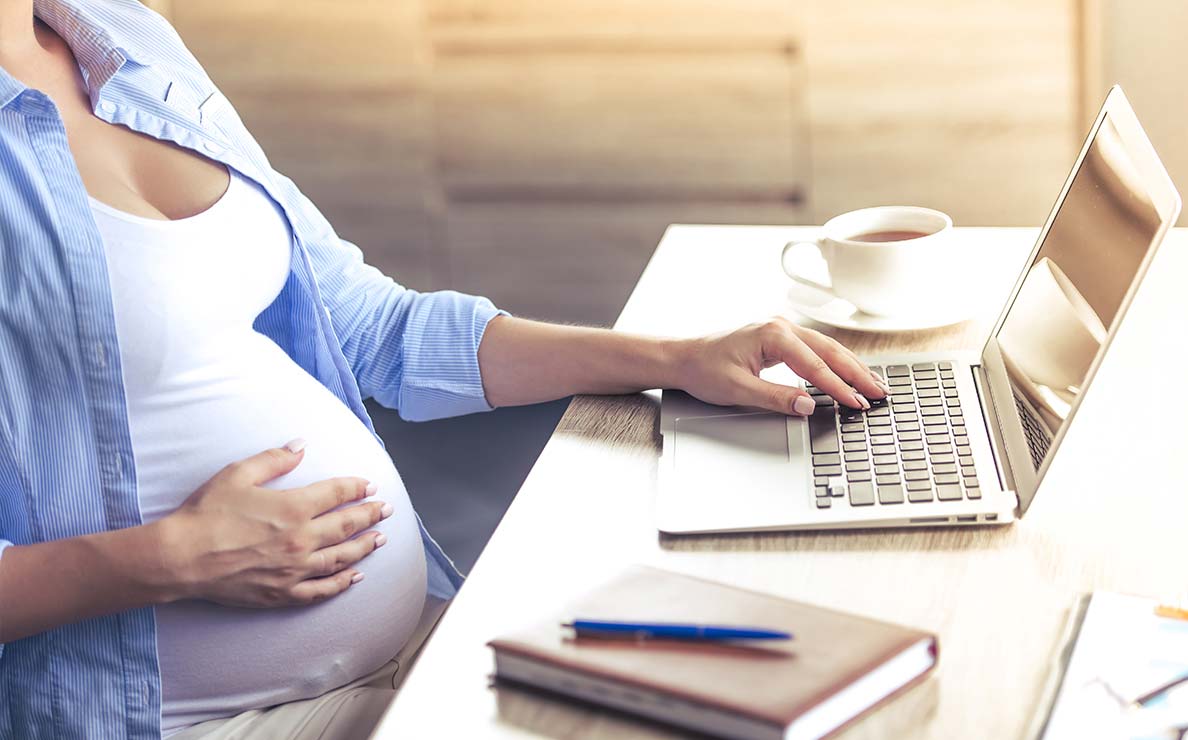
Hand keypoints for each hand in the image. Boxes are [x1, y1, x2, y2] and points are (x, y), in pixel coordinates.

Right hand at [158, 439, 390, 607]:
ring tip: (380, 539)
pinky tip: (355, 577)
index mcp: (293, 507)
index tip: (370, 485)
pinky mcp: (282, 593)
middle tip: (387, 510)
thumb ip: (274, 459)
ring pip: (341, 558)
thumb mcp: (238, 474)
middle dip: (371, 515)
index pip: (337, 493)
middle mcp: (301, 539)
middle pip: (347, 525)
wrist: (181, 557)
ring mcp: (294, 569)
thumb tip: (301, 445)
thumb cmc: (206, 513)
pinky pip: (321, 589)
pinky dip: (342, 583)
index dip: (357, 488)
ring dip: (365, 547)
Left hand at [672, 317, 890, 413]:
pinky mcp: (781, 338)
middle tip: (880, 394)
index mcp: (773, 334)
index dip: (838, 387)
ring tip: (873, 385)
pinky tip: (848, 374)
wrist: (683, 358)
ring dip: (851, 367)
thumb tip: (808, 405)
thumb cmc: (704, 370)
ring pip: (826, 348)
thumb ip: (776, 397)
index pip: (814, 365)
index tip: (856, 404)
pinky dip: (835, 363)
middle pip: (829, 351)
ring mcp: (782, 330)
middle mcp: (781, 326)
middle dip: (856, 374)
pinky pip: (816, 350)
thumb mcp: (738, 389)